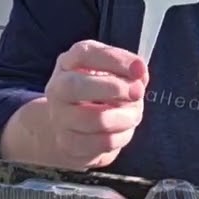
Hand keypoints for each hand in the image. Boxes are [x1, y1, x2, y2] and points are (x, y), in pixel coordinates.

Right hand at [44, 40, 147, 168]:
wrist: (68, 127)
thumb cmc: (96, 94)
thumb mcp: (109, 73)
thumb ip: (126, 70)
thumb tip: (140, 74)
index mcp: (68, 63)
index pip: (85, 54)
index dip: (114, 59)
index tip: (140, 68)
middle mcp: (58, 88)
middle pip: (76, 86)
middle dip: (114, 88)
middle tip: (138, 92)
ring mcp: (60, 118)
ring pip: (96, 119)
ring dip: (125, 117)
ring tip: (133, 115)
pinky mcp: (69, 144)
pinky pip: (103, 142)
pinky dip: (121, 136)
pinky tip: (123, 131)